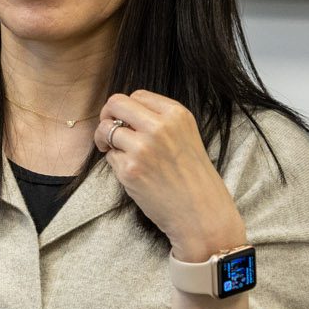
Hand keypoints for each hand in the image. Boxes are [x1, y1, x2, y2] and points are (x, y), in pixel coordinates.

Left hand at [96, 90, 247, 261]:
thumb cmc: (192, 177)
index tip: (127, 122)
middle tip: (110, 133)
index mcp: (177, 114)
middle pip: (115, 103)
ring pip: (106, 129)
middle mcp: (160, 127)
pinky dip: (115, 163)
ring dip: (107, 141)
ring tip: (121, 155)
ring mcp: (143, 148)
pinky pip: (109, 157)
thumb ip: (159, 120)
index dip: (126, 109)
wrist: (202, 214)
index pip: (137, 94)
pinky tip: (133, 174)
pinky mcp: (129, 169)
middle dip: (107, 116)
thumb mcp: (185, 136)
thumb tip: (122, 112)